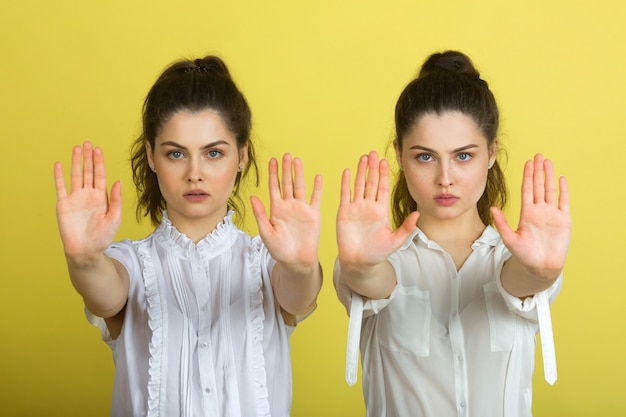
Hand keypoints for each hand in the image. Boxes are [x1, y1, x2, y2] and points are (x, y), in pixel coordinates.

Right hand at [54, 142, 121, 263]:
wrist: (86, 250)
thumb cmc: (102, 237)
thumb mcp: (114, 218)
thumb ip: (115, 200)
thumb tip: (118, 181)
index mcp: (101, 197)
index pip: (100, 175)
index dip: (99, 162)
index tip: (98, 150)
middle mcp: (88, 195)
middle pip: (88, 172)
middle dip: (88, 158)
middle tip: (88, 143)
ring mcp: (75, 198)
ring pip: (75, 176)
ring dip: (76, 162)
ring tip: (77, 148)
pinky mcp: (63, 205)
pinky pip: (61, 187)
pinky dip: (59, 176)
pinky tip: (59, 165)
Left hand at [250, 153, 321, 270]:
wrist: (296, 261)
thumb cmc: (279, 250)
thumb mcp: (266, 233)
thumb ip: (260, 215)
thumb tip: (253, 197)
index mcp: (276, 209)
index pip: (274, 187)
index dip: (273, 174)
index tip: (272, 160)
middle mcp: (289, 206)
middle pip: (287, 183)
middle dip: (286, 169)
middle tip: (286, 155)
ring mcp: (302, 209)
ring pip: (300, 187)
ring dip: (299, 174)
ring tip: (297, 160)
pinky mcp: (314, 214)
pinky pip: (316, 198)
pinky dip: (317, 188)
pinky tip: (317, 177)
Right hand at [336, 151, 418, 271]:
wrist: (359, 263)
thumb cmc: (377, 253)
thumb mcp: (395, 241)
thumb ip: (406, 227)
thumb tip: (418, 214)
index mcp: (380, 211)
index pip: (382, 188)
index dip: (383, 174)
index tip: (384, 161)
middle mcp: (368, 206)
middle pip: (371, 182)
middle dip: (372, 168)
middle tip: (373, 153)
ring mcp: (355, 208)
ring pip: (358, 185)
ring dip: (360, 171)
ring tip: (362, 157)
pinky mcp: (343, 213)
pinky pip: (344, 195)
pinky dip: (345, 183)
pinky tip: (346, 171)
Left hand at [492, 154, 570, 280]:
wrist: (541, 267)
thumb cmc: (524, 255)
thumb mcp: (510, 239)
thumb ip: (502, 223)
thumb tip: (492, 208)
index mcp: (527, 213)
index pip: (527, 190)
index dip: (528, 176)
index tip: (527, 163)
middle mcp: (539, 211)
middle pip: (539, 186)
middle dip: (538, 171)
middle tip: (538, 155)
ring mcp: (552, 214)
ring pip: (550, 190)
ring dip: (549, 176)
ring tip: (548, 162)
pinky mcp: (563, 220)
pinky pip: (563, 202)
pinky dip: (563, 190)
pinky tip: (561, 178)